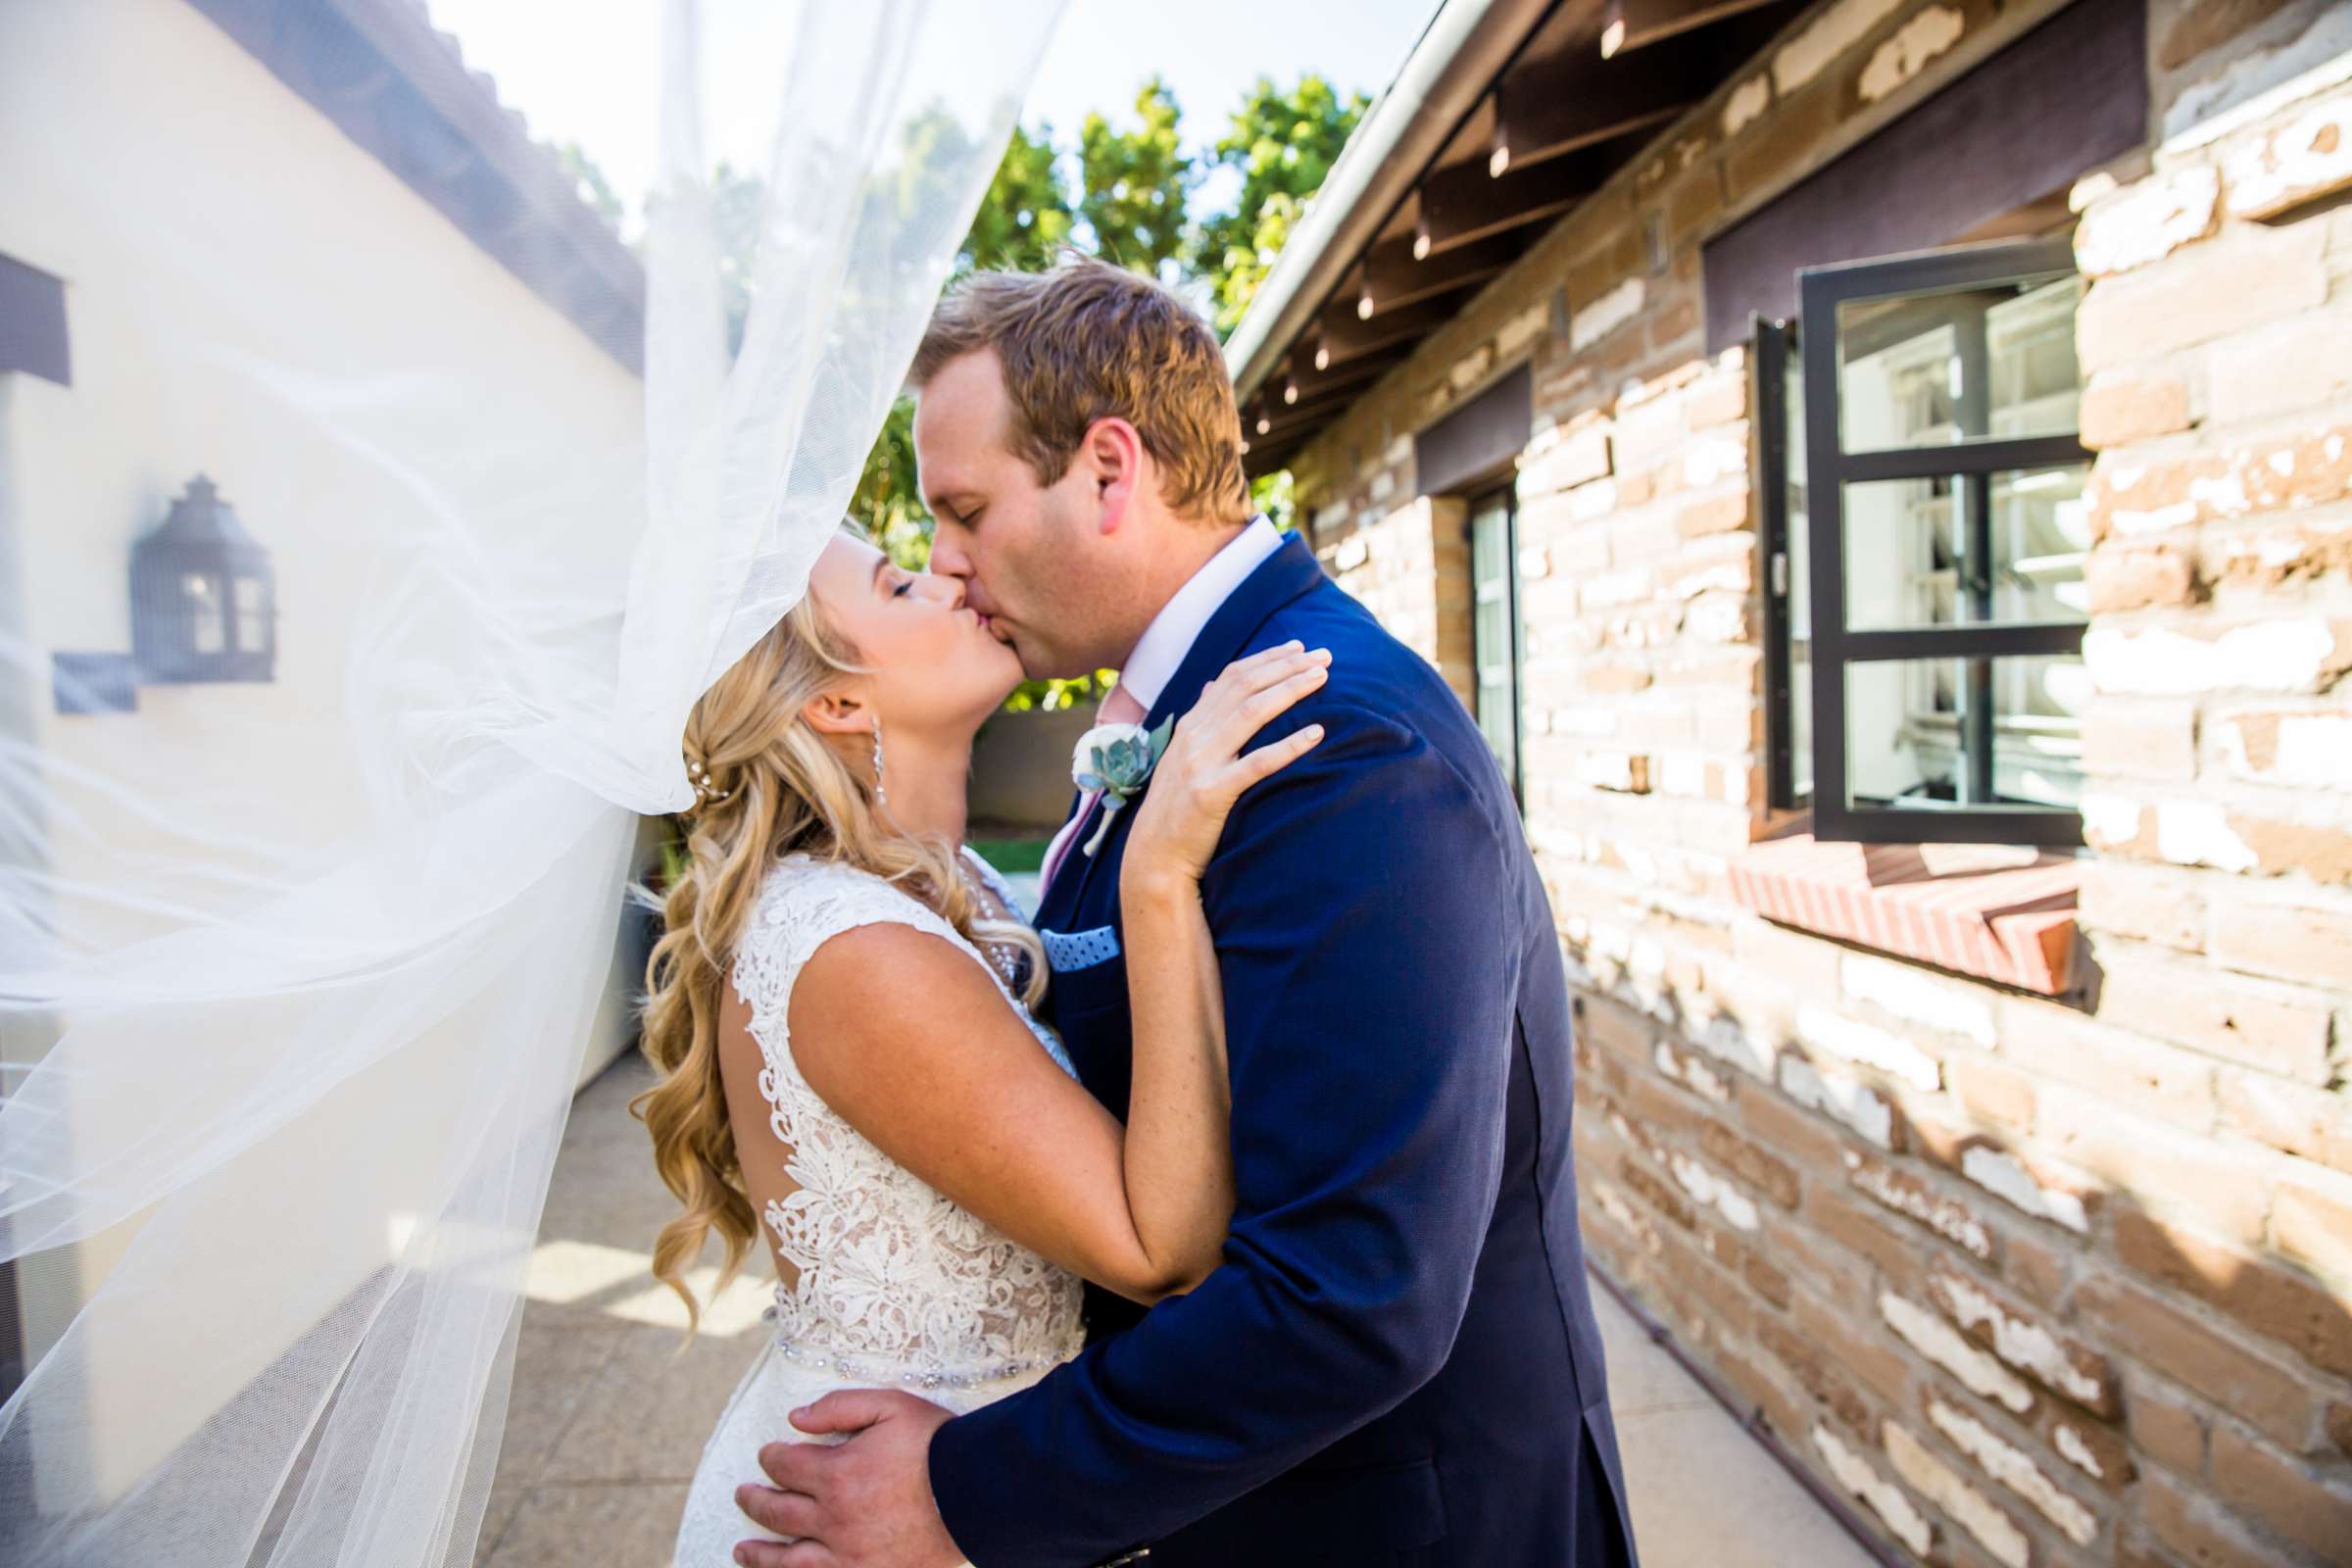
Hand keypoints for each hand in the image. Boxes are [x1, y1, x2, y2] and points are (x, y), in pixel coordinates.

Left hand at [734, 1389, 961, 1567]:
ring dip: (761, 1555)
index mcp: (837, 1474)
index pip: (785, 1465)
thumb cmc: (937, 1446)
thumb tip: (795, 1418)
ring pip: (789, 1560)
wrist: (980, 1494)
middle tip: (744, 1494)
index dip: (771, 1456)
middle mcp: (834, 1520)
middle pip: (777, 1513)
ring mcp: (849, 1556)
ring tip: (743, 1552)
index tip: (768, 1453)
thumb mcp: (890, 1406)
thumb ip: (839, 1406)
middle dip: (755, 1500)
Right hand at [1124, 640, 1330, 888]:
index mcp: (1190, 726)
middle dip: (1288, 667)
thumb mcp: (1183, 758)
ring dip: (1291, 691)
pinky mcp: (1212, 793)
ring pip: (1252, 714)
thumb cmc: (1177, 809)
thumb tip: (1215, 685)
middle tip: (1325, 657)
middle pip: (1246, 687)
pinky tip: (1317, 733)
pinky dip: (1288, 745)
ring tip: (1322, 679)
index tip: (1300, 647)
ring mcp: (1201, 763)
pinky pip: (1257, 764)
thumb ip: (1202, 722)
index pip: (1232, 677)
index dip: (1268, 658)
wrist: (1154, 856)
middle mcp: (1194, 737)